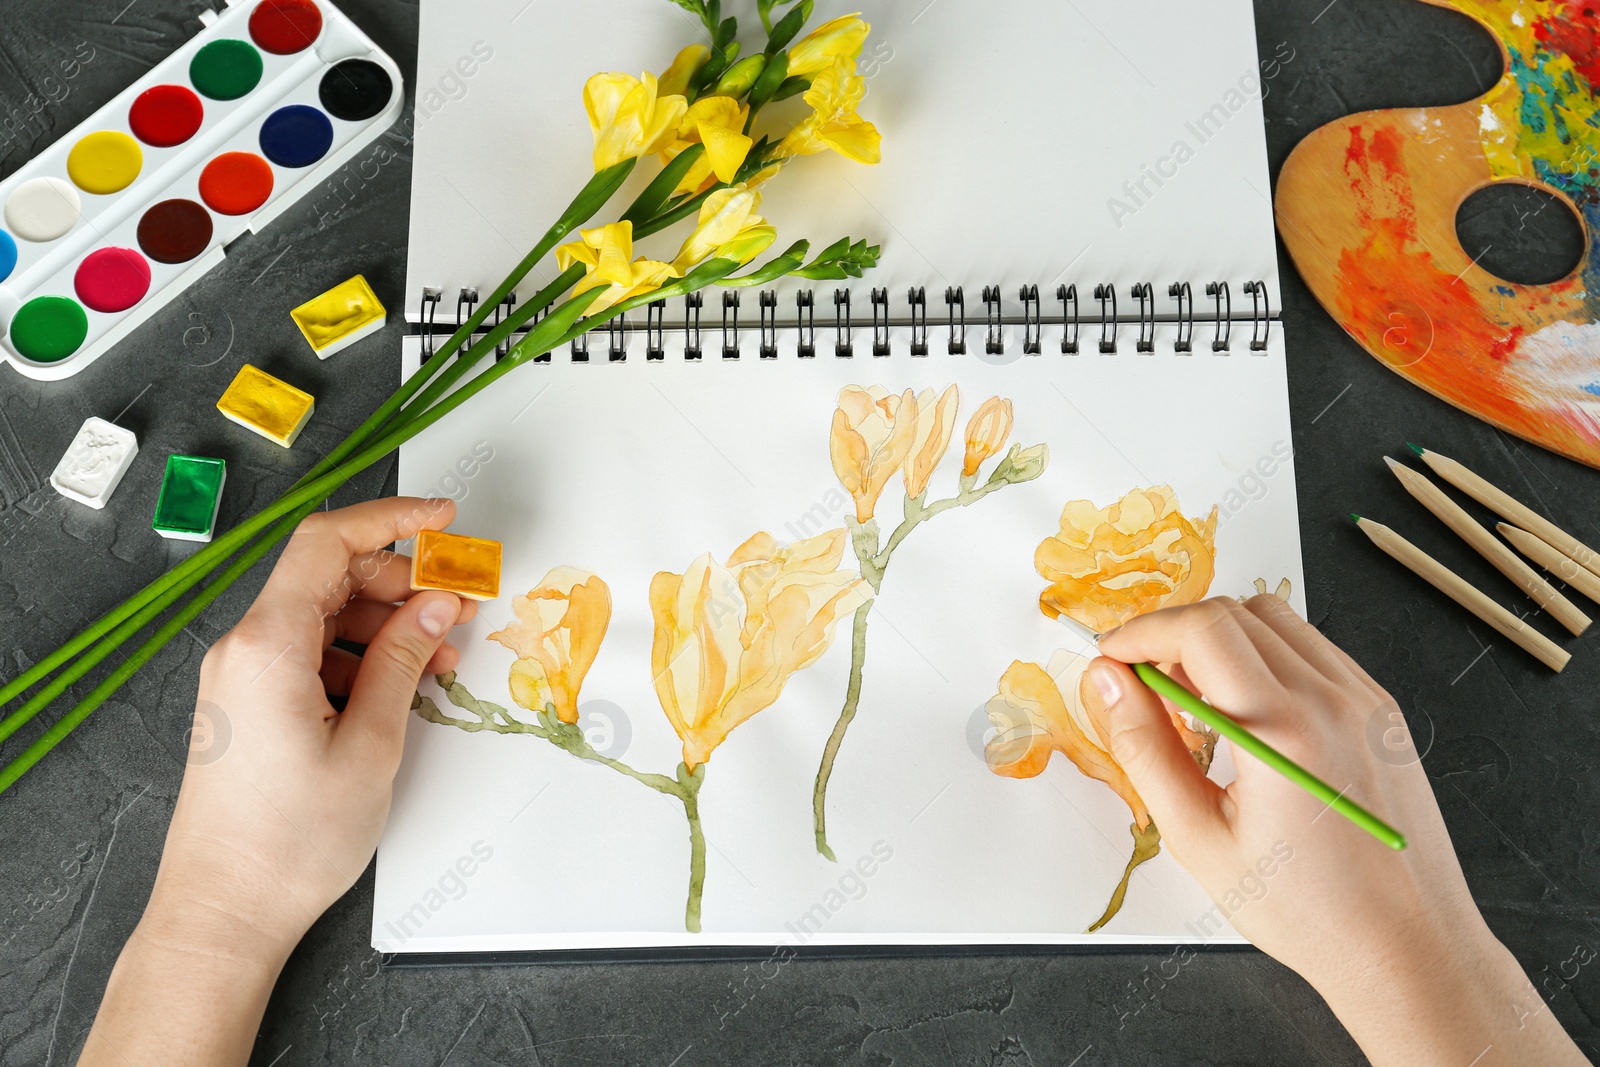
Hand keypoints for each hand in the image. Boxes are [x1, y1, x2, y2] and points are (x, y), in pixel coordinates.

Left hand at [78, 498, 475, 1065]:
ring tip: (441, 655)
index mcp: (267, 645)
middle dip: (400, 580)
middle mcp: (244, 649)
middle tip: (460, 604)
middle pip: (328, 577)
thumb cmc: (290, 841)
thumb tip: (437, 603)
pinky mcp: (249, 706)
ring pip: (323, 616)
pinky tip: (402, 684)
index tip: (444, 520)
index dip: (390, 519)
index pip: (326, 543)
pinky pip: (309, 654)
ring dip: (386, 622)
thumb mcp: (372, 744)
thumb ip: (405, 660)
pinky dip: (360, 655)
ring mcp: (242, 678)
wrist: (224, 913)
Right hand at [1092, 596, 1584, 1066]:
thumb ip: (1144, 748)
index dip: (1141, 632)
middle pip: (1235, 613)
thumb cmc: (1306, 911)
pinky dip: (1266, 659)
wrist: (1407, 948)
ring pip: (1276, 621)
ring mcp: (1365, 700)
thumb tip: (1106, 682)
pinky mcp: (1381, 712)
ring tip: (1196, 703)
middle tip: (1144, 685)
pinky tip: (1248, 714)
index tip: (1111, 660)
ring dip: (1222, 641)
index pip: (1200, 629)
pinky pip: (1314, 650)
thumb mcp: (1199, 838)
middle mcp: (1332, 699)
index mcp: (1283, 728)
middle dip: (1175, 634)